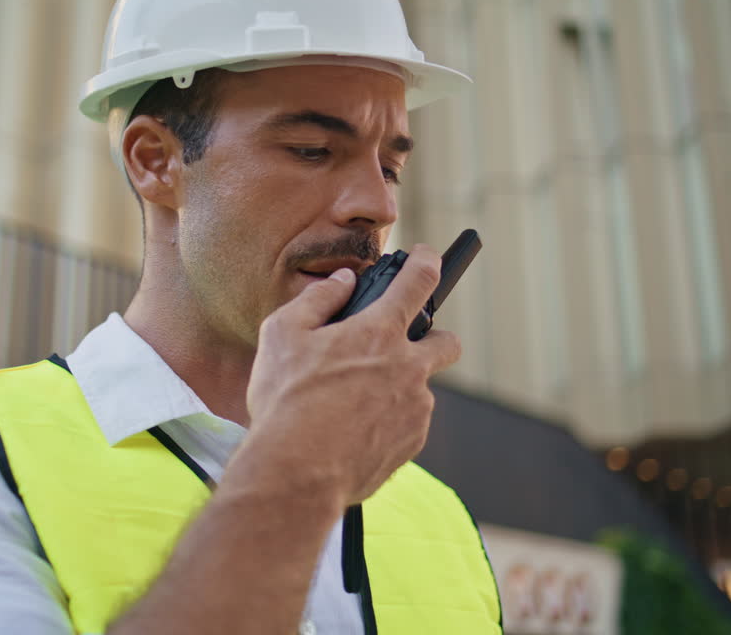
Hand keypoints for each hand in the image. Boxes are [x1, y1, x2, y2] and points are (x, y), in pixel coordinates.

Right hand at [237, 244, 461, 506]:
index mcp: (378, 332)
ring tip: (351, 404)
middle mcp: (408, 367)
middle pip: (447, 341)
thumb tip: (343, 282)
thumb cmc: (285, 402)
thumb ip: (318, 299)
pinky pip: (409, 423)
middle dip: (434, 337)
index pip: (418, 281)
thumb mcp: (283, 334)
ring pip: (420, 388)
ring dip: (398, 387)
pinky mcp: (412, 442)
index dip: (426, 262)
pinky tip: (353, 430)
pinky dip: (388, 421)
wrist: (296, 473)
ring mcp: (415, 408)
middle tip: (402, 346)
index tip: (427, 257)